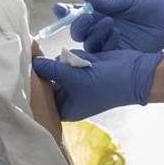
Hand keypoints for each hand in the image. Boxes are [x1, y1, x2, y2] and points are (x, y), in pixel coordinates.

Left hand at [31, 48, 163, 120]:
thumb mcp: (74, 79)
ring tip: (80, 64)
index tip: (29, 71)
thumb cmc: (104, 85)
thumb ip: (51, 70)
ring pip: (57, 66)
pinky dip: (75, 55)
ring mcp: (74, 82)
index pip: (41, 98)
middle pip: (47, 81)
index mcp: (65, 109)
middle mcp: (68, 97)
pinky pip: (69, 58)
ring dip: (66, 61)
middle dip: (51, 70)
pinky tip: (86, 58)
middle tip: (54, 63)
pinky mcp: (81, 67)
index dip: (35, 85)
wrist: (134, 73)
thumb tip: (32, 62)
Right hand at [53, 0, 163, 52]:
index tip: (59, 9)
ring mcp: (108, 41)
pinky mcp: (118, 54)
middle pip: (77, 31)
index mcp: (100, 11)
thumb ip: (109, 1)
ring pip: (88, 43)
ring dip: (94, 33)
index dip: (65, 12)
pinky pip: (103, 53)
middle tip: (88, 17)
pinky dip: (106, 43)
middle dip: (77, 25)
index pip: (76, 12)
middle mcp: (99, 27)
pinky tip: (117, 34)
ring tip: (110, 23)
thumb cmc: (149, 4)